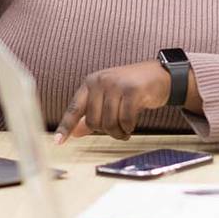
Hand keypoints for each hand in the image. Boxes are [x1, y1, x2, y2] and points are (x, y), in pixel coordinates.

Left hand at [54, 60, 172, 142]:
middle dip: (107, 131)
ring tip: (126, 130)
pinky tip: (132, 125)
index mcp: (90, 83)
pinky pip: (126, 119)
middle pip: (94, 121)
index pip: (74, 108)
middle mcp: (100, 81)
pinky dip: (129, 127)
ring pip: (110, 122)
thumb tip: (76, 132)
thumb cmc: (132, 89)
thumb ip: (92, 114)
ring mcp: (116, 84)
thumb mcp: (108, 98)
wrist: (159, 75)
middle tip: (117, 131)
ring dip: (119, 132)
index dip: (66, 127)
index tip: (58, 142)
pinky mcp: (132, 90)